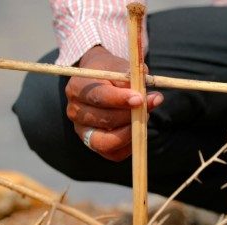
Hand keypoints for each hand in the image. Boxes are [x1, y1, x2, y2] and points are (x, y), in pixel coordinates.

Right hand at [66, 46, 163, 160]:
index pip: (99, 97)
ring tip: (144, 117)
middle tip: (149, 106)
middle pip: (105, 120)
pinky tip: (137, 130)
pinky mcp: (93, 144)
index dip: (121, 100)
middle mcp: (75, 111)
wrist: (100, 79)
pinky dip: (129, 145)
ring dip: (131, 131)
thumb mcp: (121, 68)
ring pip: (108, 141)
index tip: (140, 99)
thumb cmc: (112, 73)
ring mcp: (82, 130)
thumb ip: (134, 80)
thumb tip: (151, 98)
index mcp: (77, 88)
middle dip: (131, 115)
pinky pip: (113, 154)